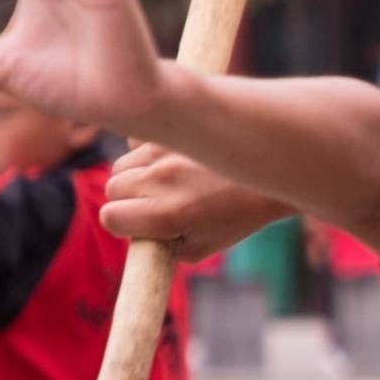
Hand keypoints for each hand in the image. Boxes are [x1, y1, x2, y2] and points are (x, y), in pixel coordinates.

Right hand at [101, 142, 286, 256]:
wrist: (269, 174)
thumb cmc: (237, 216)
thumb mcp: (203, 247)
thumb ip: (162, 248)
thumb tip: (134, 236)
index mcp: (168, 215)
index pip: (111, 218)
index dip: (122, 225)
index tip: (139, 226)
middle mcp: (161, 180)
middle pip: (112, 189)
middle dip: (129, 201)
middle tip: (157, 205)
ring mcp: (163, 152)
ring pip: (122, 166)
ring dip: (136, 177)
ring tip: (168, 184)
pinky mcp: (169, 131)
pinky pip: (135, 142)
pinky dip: (144, 152)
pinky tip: (168, 161)